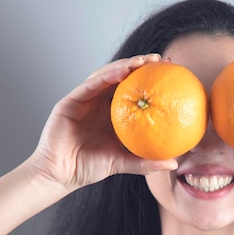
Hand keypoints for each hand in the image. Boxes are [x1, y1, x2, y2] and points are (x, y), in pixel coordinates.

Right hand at [29, 54, 177, 191]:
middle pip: (121, 77)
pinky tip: (123, 71)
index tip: (170, 74)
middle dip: (141, 65)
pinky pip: (91, 84)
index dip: (150, 80)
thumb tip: (173, 164)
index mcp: (112, 113)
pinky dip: (107, 76)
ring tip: (144, 61)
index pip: (134, 90)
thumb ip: (146, 162)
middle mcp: (99, 102)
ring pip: (107, 75)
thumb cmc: (89, 168)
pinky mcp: (71, 101)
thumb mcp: (123, 163)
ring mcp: (85, 99)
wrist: (60, 174)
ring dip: (126, 65)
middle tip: (161, 60)